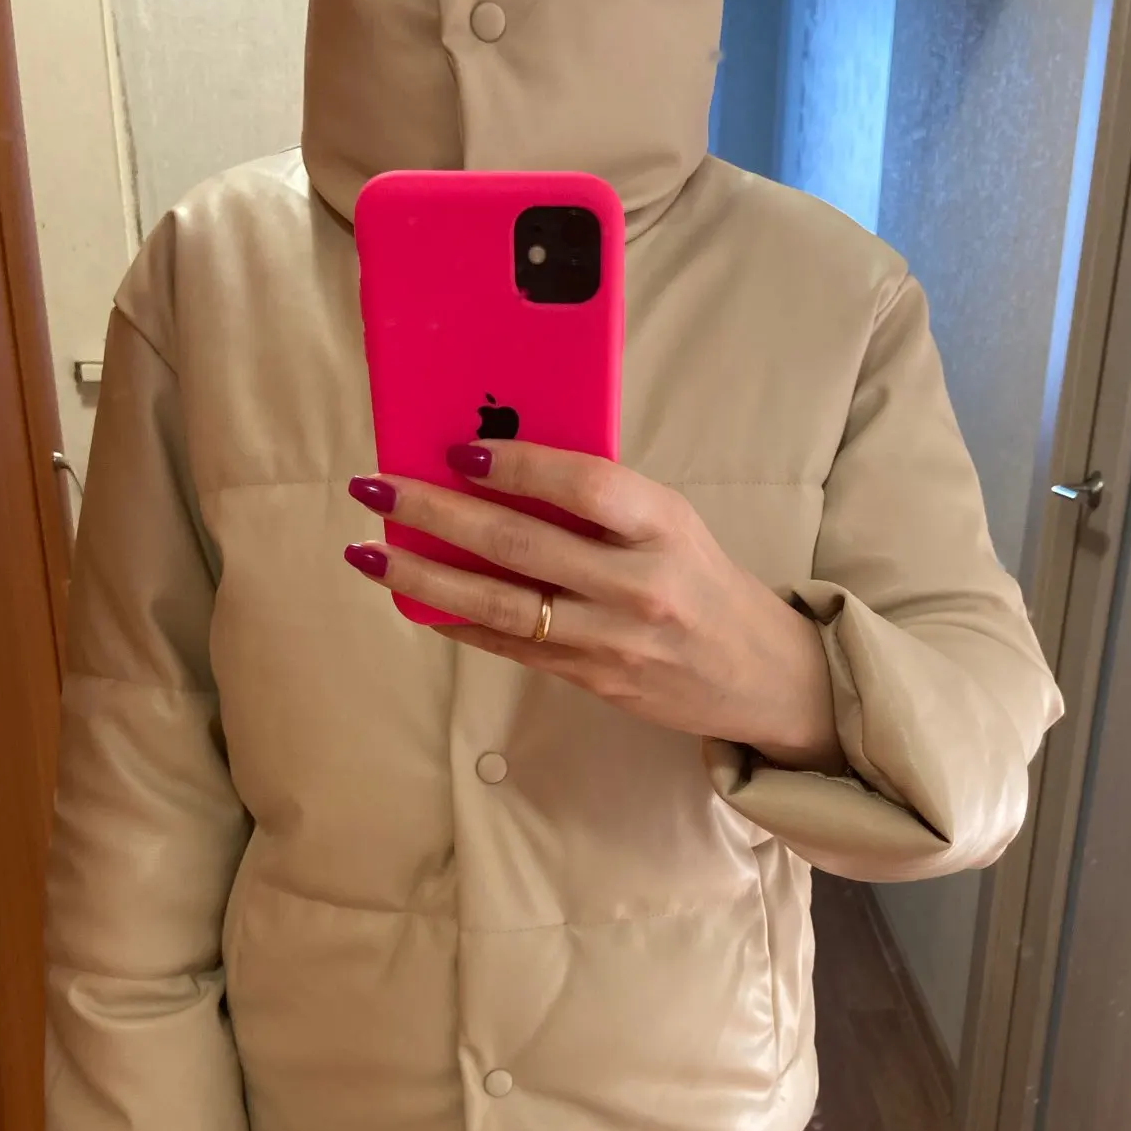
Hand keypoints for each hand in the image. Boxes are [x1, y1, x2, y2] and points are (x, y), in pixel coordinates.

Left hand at [344, 442, 844, 771]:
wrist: (762, 676)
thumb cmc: (703, 582)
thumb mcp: (672, 524)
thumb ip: (602, 502)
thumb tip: (498, 467)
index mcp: (664, 527)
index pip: (584, 485)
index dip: (516, 465)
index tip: (456, 449)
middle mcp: (639, 586)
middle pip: (521, 546)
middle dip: (436, 513)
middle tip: (376, 487)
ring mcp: (613, 641)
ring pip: (500, 606)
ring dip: (424, 577)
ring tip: (368, 552)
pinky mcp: (594, 681)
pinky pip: (511, 646)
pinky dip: (457, 621)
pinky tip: (413, 599)